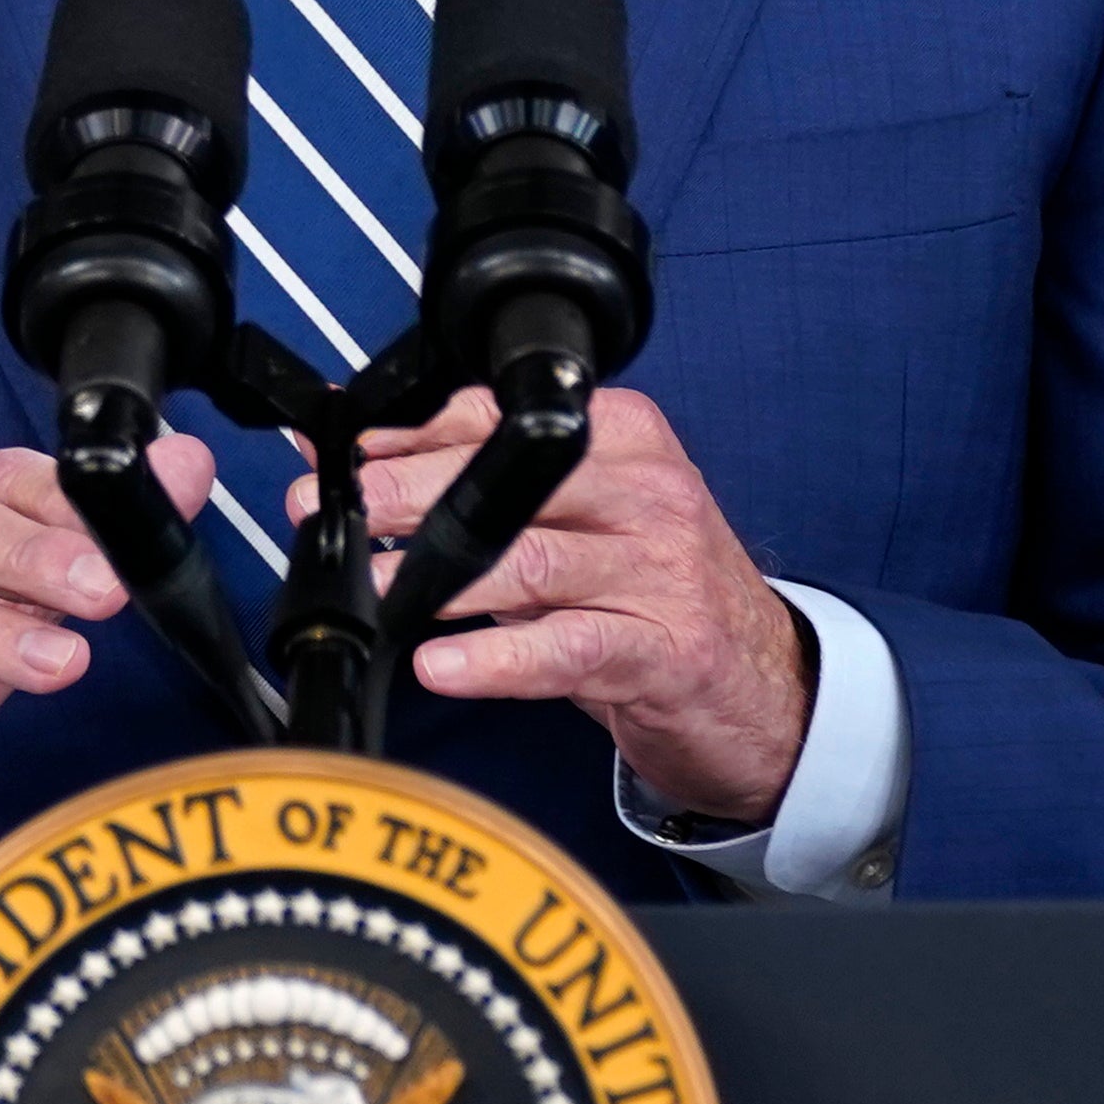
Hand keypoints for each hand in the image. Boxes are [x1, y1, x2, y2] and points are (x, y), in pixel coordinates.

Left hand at [292, 389, 808, 822]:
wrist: (764, 685)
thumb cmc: (655, 594)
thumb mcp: (577, 523)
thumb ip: (475, 485)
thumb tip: (352, 451)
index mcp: (626, 439)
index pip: (508, 417)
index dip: (416, 437)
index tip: (348, 458)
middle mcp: (648, 493)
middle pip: (514, 484)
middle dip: (412, 495)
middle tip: (339, 512)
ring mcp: (660, 571)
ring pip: (533, 561)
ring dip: (441, 575)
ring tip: (376, 587)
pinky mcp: (664, 649)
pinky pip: (568, 648)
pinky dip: (497, 659)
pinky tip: (443, 666)